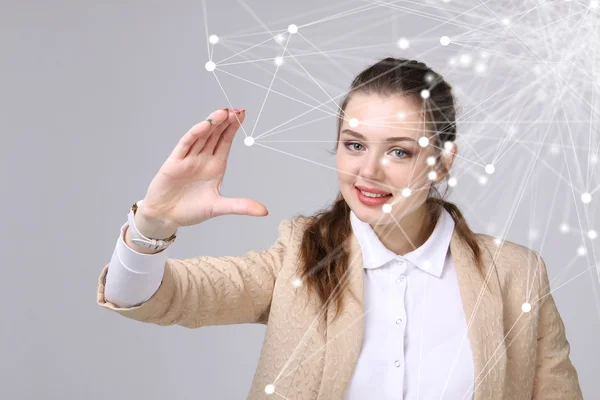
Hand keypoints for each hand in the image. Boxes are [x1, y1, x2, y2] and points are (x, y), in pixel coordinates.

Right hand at [138, 108, 267, 227]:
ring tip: (224, 112)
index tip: (243, 114)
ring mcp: (188, 159)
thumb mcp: (218, 207)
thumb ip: (241, 206)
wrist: (165, 217)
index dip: (233, 128)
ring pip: (202, 136)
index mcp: (215, 166)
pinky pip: (186, 144)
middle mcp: (203, 159)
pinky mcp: (174, 162)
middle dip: (226, 122)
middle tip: (237, 110)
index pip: (226, 142)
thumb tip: (265, 211)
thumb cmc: (190, 211)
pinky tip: (205, 125)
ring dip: (212, 123)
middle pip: (216, 135)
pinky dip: (195, 134)